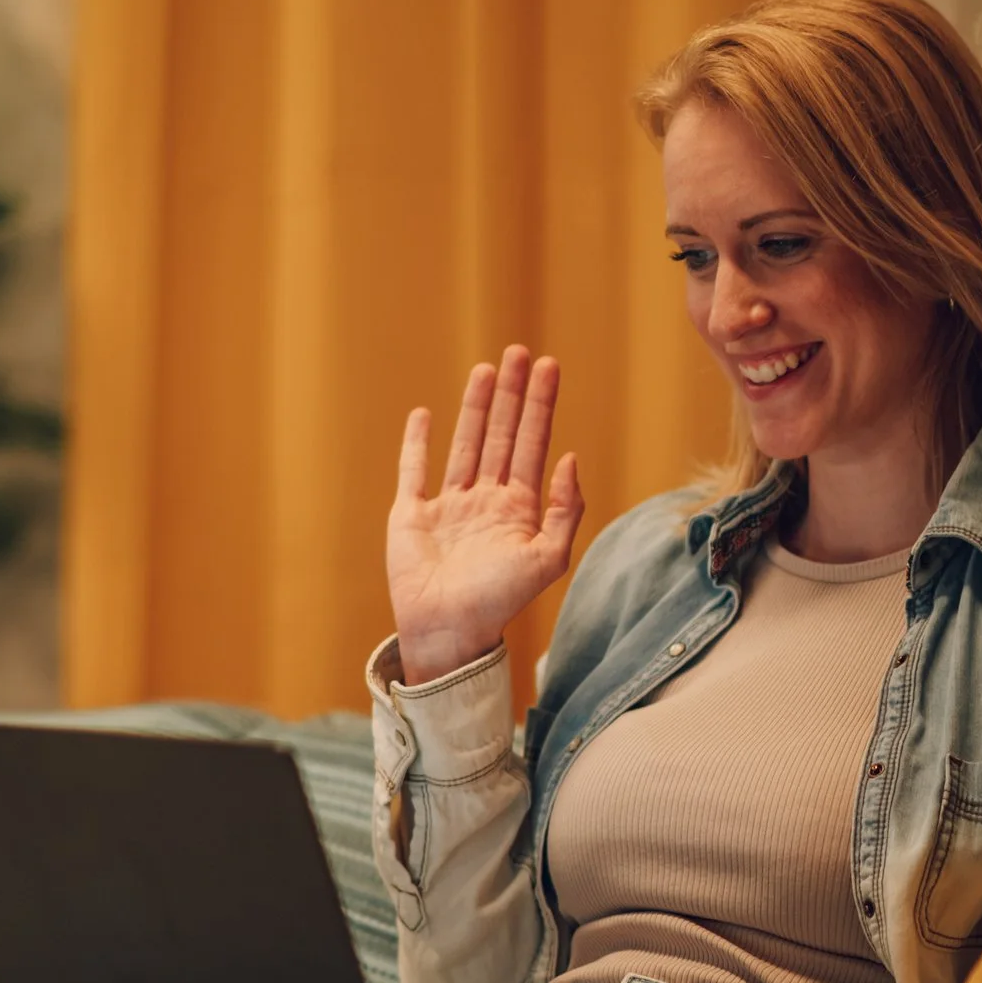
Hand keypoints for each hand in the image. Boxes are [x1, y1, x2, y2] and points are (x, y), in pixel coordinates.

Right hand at [387, 345, 585, 684]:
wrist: (448, 630)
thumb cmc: (499, 601)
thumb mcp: (548, 558)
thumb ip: (565, 509)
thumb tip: (569, 458)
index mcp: (519, 509)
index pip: (534, 444)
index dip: (541, 405)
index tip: (549, 367)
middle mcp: (486, 500)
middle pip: (502, 434)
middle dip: (512, 394)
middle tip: (519, 351)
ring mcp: (449, 505)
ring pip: (465, 443)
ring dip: (476, 407)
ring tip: (487, 370)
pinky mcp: (412, 514)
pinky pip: (414, 470)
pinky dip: (417, 443)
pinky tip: (425, 414)